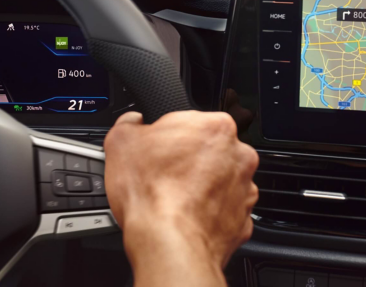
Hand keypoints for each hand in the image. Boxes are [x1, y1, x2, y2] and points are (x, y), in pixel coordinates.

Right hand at [104, 111, 258, 286]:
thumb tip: (132, 122)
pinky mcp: (244, 220)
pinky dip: (207, 212)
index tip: (155, 150)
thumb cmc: (151, 194)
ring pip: (218, 180)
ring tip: (171, 199)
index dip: (166, 136)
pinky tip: (185, 217)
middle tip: (160, 175)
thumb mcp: (120, 143)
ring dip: (200, 186)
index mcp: (215, 126)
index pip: (188, 121)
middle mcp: (238, 155)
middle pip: (207, 149)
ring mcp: (244, 189)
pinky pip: (222, 209)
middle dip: (187, 160)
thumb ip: (128, 124)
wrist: (170, 245)